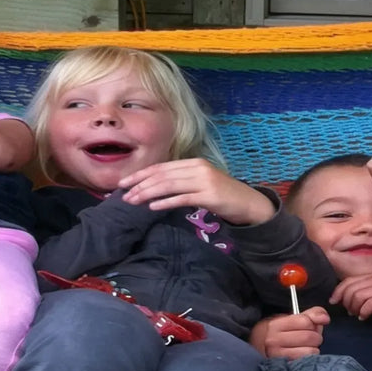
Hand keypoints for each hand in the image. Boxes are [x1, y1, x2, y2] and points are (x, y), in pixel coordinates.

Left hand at [119, 159, 273, 225]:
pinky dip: (165, 202)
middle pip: (162, 175)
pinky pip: (182, 198)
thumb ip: (182, 181)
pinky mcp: (209, 196)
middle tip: (122, 195)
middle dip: (139, 184)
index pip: (161, 167)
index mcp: (193, 163)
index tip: (124, 182)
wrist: (248, 203)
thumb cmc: (222, 195)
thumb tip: (155, 186)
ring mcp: (204, 181)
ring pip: (169, 185)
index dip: (140, 174)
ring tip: (133, 201)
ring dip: (147, 193)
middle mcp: (197, 168)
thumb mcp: (201, 183)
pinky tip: (152, 207)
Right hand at [253, 307, 328, 358]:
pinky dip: (311, 358)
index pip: (305, 321)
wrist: (267, 349)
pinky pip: (308, 362)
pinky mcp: (286, 368)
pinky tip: (304, 355)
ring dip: (314, 349)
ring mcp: (278, 356)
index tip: (310, 326)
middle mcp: (273, 341)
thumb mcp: (296, 319)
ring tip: (306, 347)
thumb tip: (325, 318)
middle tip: (311, 339)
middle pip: (310, 337)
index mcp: (276, 325)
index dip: (313, 324)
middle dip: (316, 337)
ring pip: (311, 351)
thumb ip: (313, 314)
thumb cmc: (285, 333)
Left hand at [332, 273, 371, 325]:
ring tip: (358, 315)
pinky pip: (370, 303)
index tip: (333, 302)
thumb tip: (345, 301)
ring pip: (359, 295)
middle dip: (346, 302)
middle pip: (352, 288)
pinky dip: (364, 312)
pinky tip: (364, 318)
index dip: (338, 291)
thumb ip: (364, 296)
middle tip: (350, 312)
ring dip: (354, 308)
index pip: (349, 280)